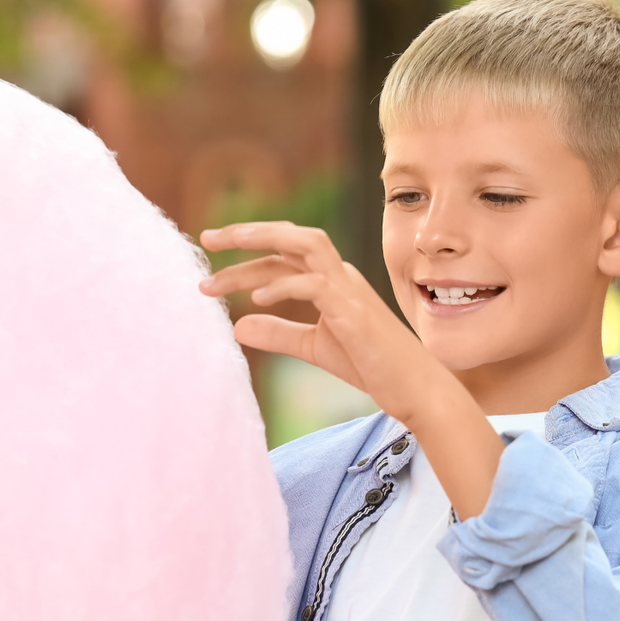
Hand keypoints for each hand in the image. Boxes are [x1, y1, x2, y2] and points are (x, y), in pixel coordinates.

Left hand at [197, 222, 438, 424]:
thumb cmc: (372, 364)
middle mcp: (339, 274)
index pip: (282, 257)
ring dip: (262, 242)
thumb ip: (278, 332)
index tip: (208, 274)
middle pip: (290, 237)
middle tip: (205, 239)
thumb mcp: (313, 347)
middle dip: (247, 233)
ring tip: (224, 252)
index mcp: (330, 280)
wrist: (414, 387)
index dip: (244, 260)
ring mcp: (348, 288)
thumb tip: (237, 325)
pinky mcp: (353, 310)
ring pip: (304, 244)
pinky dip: (283, 286)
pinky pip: (314, 284)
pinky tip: (257, 300)